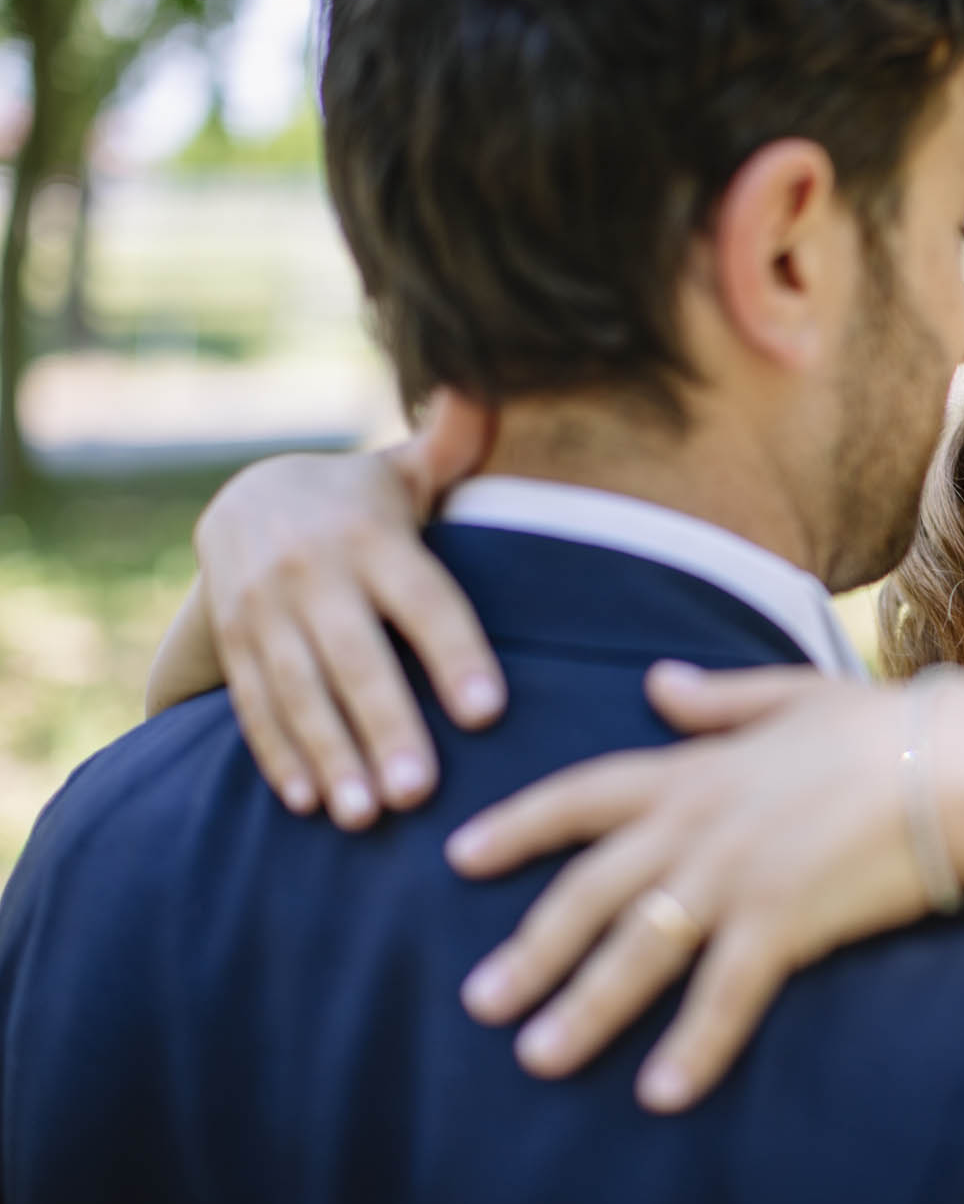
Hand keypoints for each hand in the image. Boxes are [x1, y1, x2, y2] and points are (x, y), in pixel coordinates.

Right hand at [195, 390, 501, 826]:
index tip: (489, 712)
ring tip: (362, 815)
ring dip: (330, 754)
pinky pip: (254, 703)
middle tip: (418, 792)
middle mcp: (313, 574)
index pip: (423, 599)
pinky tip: (306, 802)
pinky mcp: (234, 643)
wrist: (250, 497)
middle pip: (355, 657)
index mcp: (373, 537)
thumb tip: (484, 388)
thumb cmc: (369, 501)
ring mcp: (264, 612)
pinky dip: (278, 754)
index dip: (455, 653)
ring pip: (299, 690)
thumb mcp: (409, 469)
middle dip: (385, 723)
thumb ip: (453, 443)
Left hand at [445, 663, 963, 1111]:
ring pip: (637, 951)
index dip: (518, 827)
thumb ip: (718, 699)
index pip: (581, 796)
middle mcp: (696, 825)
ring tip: (538, 1057)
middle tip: (477, 1002)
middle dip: (530, 948)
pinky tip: (660, 1094)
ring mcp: (734, 875)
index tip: (460, 856)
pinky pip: (723, 996)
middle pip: (589, 893)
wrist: (958, 762)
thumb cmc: (886, 726)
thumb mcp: (791, 695)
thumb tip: (659, 682)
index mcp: (694, 769)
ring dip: (584, 1008)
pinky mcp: (782, 922)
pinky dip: (691, 1047)